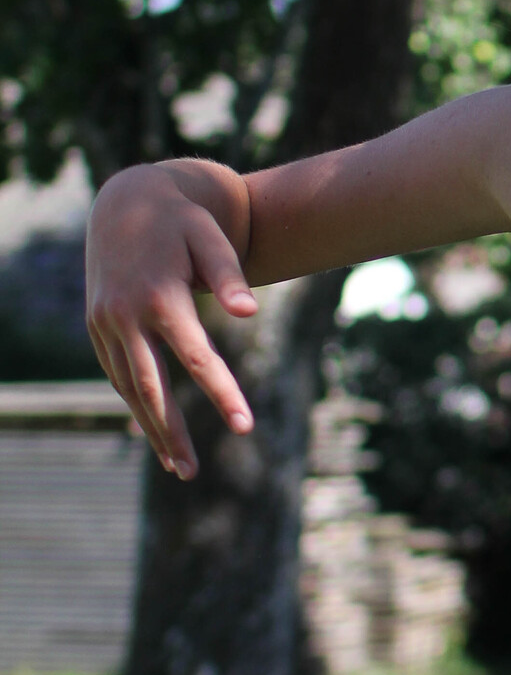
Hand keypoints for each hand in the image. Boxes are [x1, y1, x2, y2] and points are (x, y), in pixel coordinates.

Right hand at [85, 165, 258, 478]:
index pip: (195, 357)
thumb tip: (249, 313)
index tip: (245, 426)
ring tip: (177, 465)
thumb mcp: (210, 236)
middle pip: (151, 386)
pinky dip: (133, 403)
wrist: (127, 201)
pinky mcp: (97, 325)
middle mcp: (125, 315)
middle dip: (171, 432)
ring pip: (128, 386)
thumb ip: (229, 275)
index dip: (221, 393)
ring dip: (151, 426)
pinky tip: (152, 430)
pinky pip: (116, 373)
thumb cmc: (182, 220)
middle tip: (191, 473)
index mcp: (159, 296)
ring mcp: (105, 322)